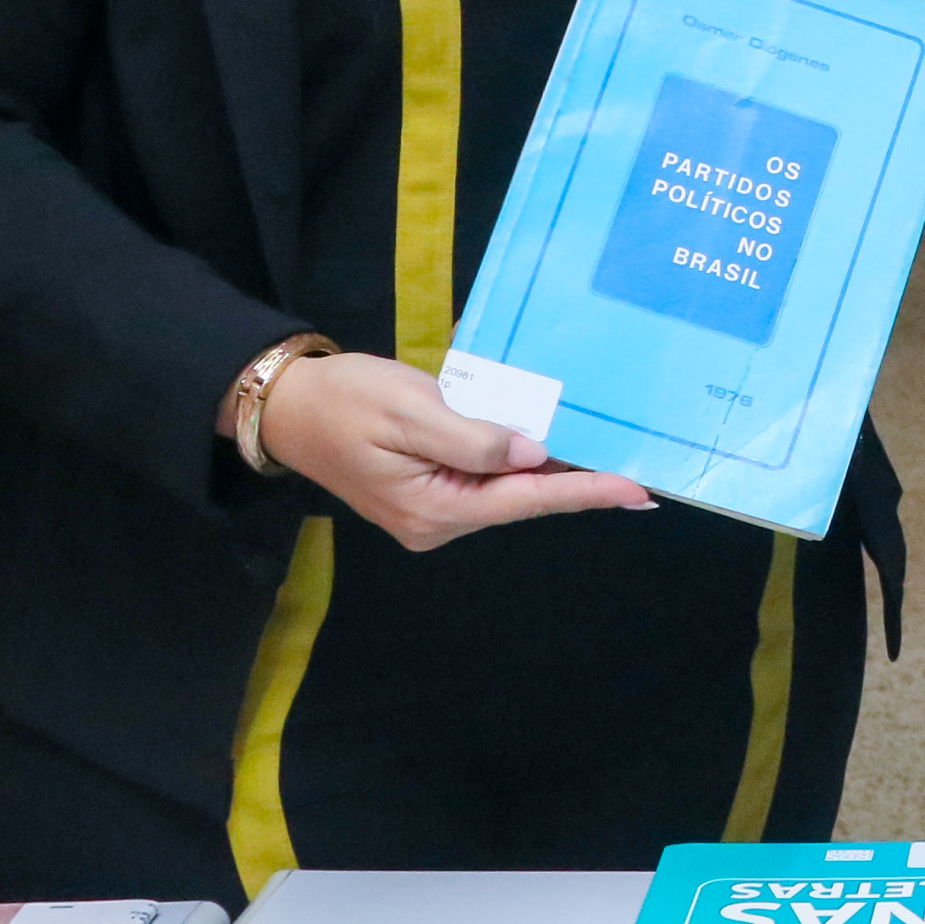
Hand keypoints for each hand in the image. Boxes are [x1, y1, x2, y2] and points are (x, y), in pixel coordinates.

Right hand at [248, 350, 653, 552]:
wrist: (287, 405)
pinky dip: (518, 461)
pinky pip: (486, 478)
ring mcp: (432, 511)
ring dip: (549, 469)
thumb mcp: (411, 409)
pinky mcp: (428, 491)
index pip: (527, 500)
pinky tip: (550, 444)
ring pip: (507, 489)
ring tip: (605, 451)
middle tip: (636, 463)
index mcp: (433, 509)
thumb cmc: (345, 401)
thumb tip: (533, 454)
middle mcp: (438, 522)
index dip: (586, 491)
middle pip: (522, 498)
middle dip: (575, 479)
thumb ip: (473, 436)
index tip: (637, 490)